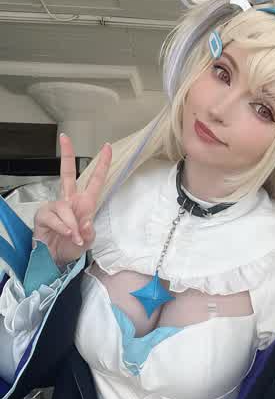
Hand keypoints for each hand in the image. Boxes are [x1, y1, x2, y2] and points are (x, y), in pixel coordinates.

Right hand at [33, 134, 111, 266]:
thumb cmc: (73, 246)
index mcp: (85, 203)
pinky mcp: (44, 215)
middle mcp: (70, 200)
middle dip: (67, 155)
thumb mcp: (88, 241)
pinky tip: (65, 235)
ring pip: (65, 208)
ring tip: (74, 237)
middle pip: (67, 174)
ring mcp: (56, 207)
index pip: (95, 180)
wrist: (56, 260)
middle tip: (64, 138)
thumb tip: (86, 221)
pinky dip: (62, 228)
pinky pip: (54, 218)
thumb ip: (89, 231)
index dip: (102, 164)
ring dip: (71, 225)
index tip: (107, 147)